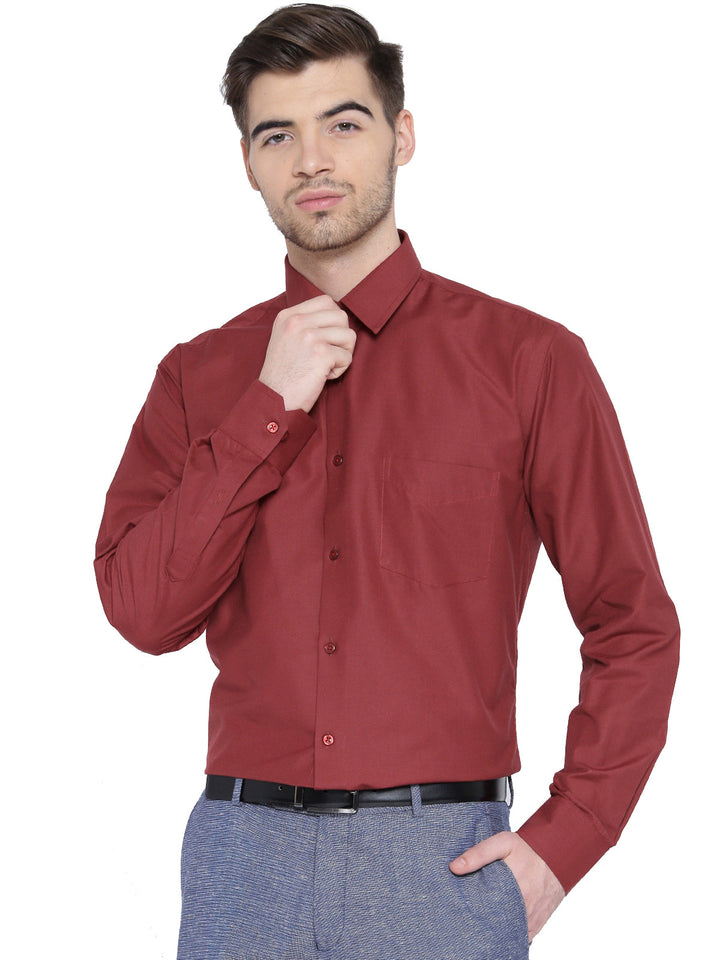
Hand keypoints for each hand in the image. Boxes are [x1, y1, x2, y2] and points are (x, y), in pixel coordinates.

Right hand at [259, 295, 356, 411]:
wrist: (274, 401)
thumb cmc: (282, 375)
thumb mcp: (284, 339)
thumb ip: (304, 323)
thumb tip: (337, 315)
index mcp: (288, 316)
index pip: (325, 301)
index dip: (333, 321)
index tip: (326, 339)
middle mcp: (297, 322)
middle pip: (341, 316)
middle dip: (342, 337)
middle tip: (329, 355)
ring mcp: (309, 337)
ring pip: (349, 335)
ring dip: (343, 353)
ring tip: (326, 366)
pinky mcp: (321, 354)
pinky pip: (347, 356)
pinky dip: (340, 370)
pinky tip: (323, 377)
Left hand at [449, 831, 564, 940]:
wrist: (557, 855)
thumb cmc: (527, 849)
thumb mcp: (502, 843)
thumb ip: (478, 853)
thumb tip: (454, 867)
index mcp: (512, 889)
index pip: (485, 910)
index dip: (473, 912)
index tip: (462, 910)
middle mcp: (523, 907)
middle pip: (497, 924)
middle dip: (484, 922)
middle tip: (473, 917)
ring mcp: (531, 918)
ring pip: (509, 933)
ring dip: (499, 929)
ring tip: (486, 923)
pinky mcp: (537, 923)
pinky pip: (522, 937)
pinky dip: (512, 934)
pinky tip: (502, 928)